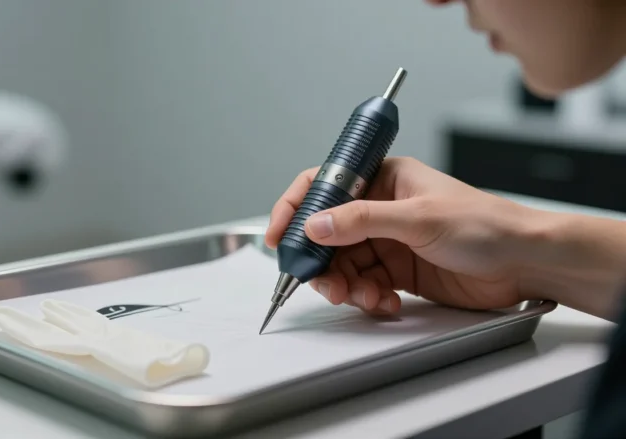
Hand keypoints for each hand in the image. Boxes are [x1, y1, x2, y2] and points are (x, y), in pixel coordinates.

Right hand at [265, 157, 540, 314]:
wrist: (524, 263)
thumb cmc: (485, 223)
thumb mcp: (419, 218)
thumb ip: (362, 220)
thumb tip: (316, 224)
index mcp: (384, 178)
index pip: (325, 185)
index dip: (296, 208)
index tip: (279, 235)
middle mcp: (381, 207)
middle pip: (328, 232)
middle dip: (321, 260)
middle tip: (323, 282)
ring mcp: (388, 241)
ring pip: (343, 263)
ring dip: (345, 283)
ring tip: (361, 296)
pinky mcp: (397, 271)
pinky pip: (365, 284)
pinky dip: (367, 296)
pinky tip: (385, 301)